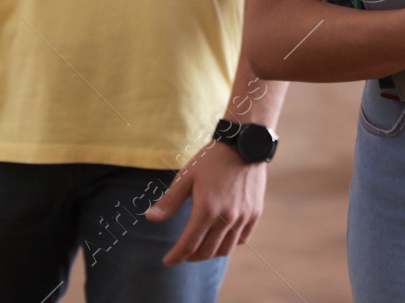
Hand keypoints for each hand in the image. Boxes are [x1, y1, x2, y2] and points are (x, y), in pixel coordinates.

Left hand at [145, 140, 266, 264]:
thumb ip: (170, 201)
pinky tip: (220, 238)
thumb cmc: (211, 159)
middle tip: (182, 253)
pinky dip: (229, 244)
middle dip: (191, 257)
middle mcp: (227, 217)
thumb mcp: (187, 177)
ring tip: (200, 248)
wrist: (243, 144)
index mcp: (206, 209)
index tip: (167, 261)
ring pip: (225, 250)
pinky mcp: (255, 213)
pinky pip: (241, 240)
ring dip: (210, 253)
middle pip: (207, 251)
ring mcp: (243, 217)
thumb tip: (150, 218)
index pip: (189, 244)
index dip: (176, 256)